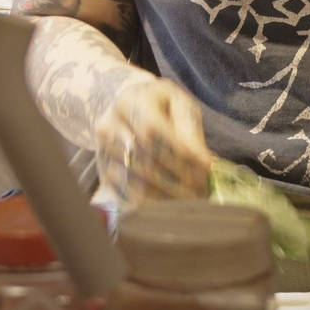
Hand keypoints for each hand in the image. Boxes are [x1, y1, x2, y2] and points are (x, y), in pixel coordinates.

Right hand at [92, 74, 213, 207]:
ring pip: (135, 185)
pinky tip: (175, 205)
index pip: (152, 131)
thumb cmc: (160, 106)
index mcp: (129, 102)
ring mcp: (102, 155)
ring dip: (169, 197)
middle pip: (143, 162)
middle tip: (205, 191)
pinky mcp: (103, 176)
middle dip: (179, 180)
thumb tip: (205, 163)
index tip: (207, 169)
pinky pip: (127, 200)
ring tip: (194, 199)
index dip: (180, 154)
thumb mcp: (179, 106)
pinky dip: (154, 207)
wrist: (126, 106)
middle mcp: (108, 127)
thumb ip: (190, 132)